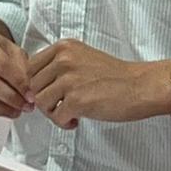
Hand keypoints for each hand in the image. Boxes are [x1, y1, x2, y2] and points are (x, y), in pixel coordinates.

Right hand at [0, 17, 33, 117]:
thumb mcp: (10, 47)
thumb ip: (21, 66)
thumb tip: (29, 90)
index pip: (2, 65)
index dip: (19, 83)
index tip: (30, 95)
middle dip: (11, 99)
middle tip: (25, 106)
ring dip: (1, 109)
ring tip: (15, 111)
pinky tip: (0, 110)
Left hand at [27, 39, 170, 129]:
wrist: (140, 86)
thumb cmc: (116, 75)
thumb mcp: (82, 57)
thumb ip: (59, 66)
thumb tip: (36, 85)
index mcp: (64, 47)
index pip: (31, 66)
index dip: (37, 84)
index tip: (49, 92)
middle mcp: (64, 60)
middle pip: (33, 86)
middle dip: (45, 100)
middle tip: (61, 106)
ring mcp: (69, 79)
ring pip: (41, 102)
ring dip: (53, 113)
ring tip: (70, 113)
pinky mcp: (76, 100)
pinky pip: (56, 117)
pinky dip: (64, 123)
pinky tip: (77, 120)